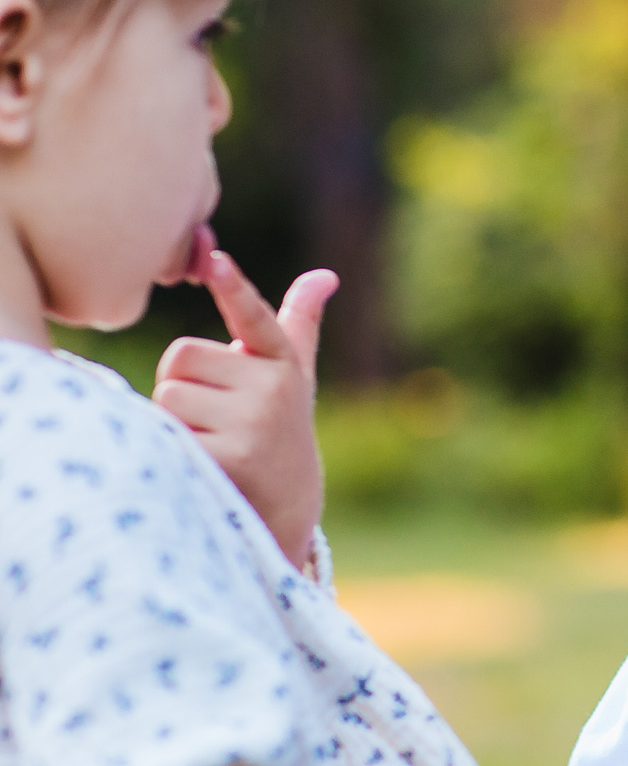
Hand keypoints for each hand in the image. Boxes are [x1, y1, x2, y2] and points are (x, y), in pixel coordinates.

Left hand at [155, 250, 335, 573]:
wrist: (286, 507)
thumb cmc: (278, 427)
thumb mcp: (294, 375)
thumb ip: (299, 323)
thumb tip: (324, 276)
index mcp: (282, 362)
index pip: (253, 317)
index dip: (233, 287)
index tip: (215, 258)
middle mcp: (274, 390)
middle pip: (181, 357)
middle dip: (184, 383)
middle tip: (215, 414)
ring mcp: (253, 425)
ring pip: (169, 394)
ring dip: (175, 418)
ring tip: (211, 439)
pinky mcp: (227, 458)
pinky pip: (166, 430)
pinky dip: (172, 445)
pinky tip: (203, 462)